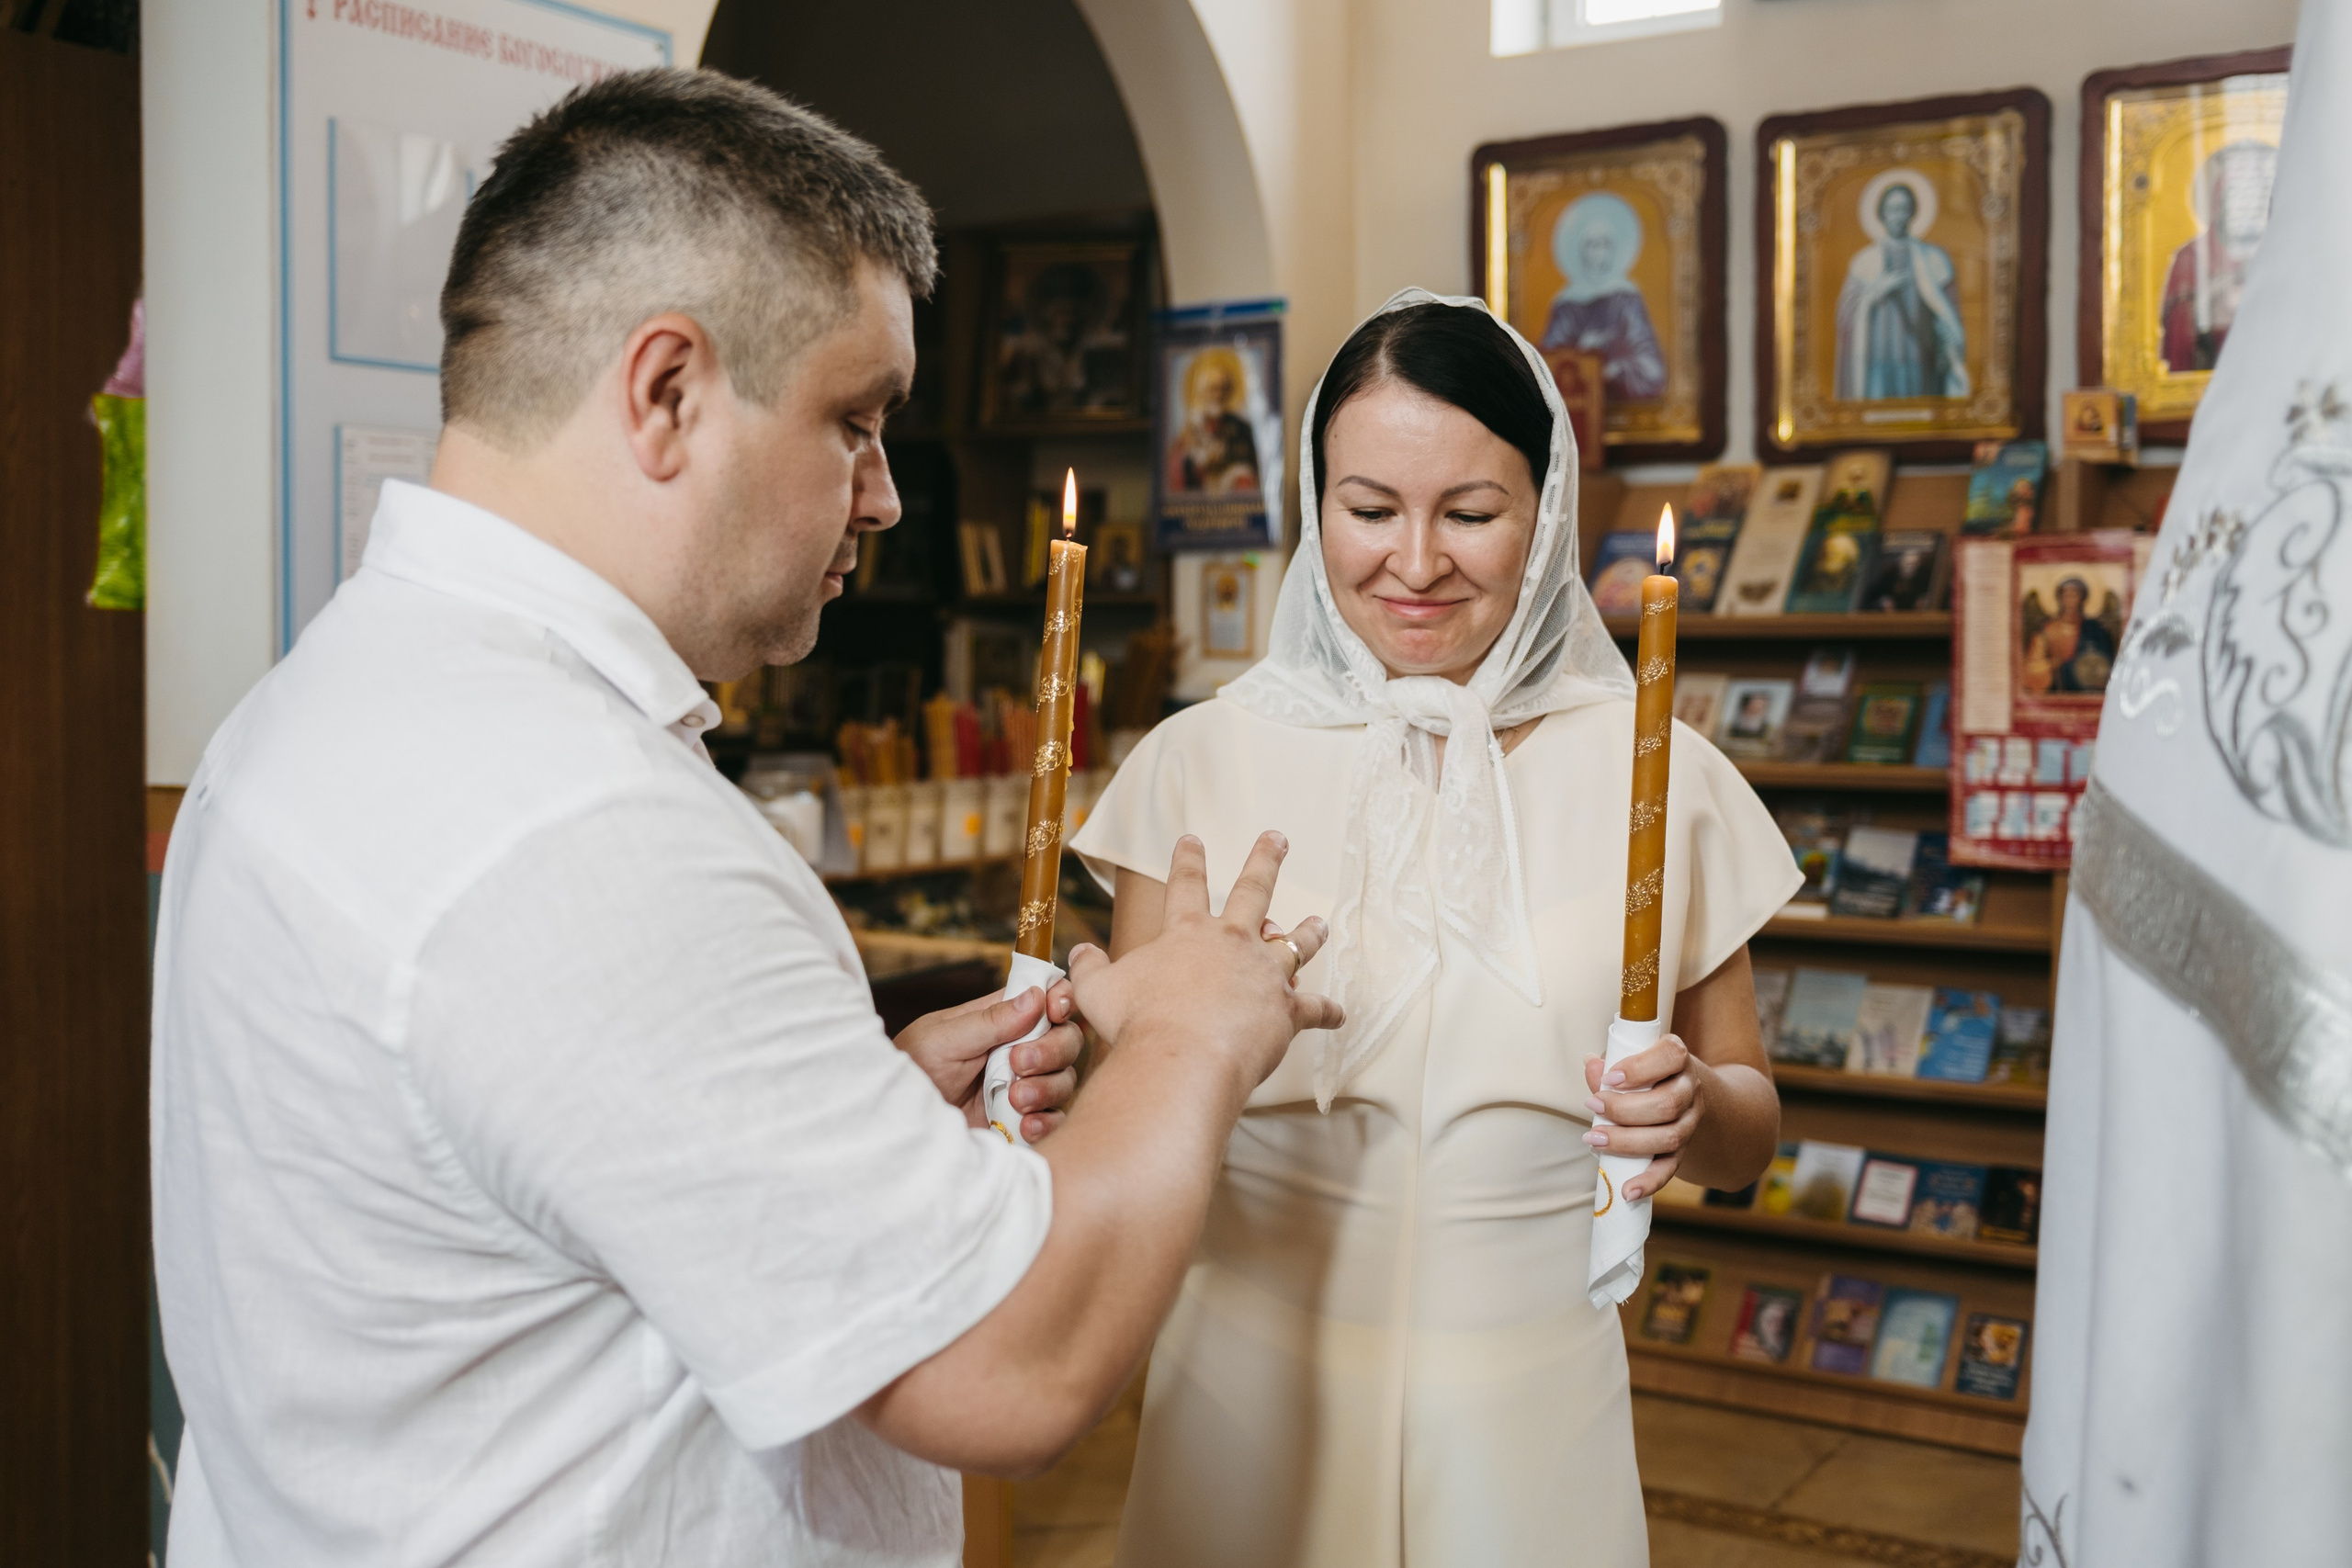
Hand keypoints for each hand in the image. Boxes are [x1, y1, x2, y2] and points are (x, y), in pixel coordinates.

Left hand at [895, 981, 1083, 1142]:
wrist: (896, 1123)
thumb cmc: (911, 1070)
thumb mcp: (943, 1039)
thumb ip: (989, 1021)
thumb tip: (1035, 996)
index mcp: (1000, 1018)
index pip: (1046, 998)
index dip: (1061, 999)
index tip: (1056, 1010)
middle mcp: (1018, 1048)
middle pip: (1066, 1039)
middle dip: (1052, 1050)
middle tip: (1019, 1063)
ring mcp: (1022, 1084)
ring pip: (1064, 1078)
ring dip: (1048, 1087)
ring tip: (1016, 1100)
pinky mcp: (1021, 1119)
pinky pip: (1054, 1118)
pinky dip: (1047, 1121)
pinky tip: (1026, 1125)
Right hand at [1067, 832, 1340, 1102]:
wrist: (1181, 1059)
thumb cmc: (1136, 1025)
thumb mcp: (1096, 991)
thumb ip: (1089, 968)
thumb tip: (1079, 953)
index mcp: (1187, 932)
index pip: (1186, 885)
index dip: (1188, 860)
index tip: (1192, 838)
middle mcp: (1231, 943)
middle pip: (1254, 890)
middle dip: (1266, 860)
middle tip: (1278, 837)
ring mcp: (1264, 974)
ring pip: (1295, 944)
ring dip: (1308, 932)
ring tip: (1319, 921)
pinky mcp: (1286, 1010)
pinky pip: (1314, 1008)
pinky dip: (1328, 1012)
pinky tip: (1340, 1013)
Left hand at [1582, 1034, 1708, 1200]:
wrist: (1680, 1095)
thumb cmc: (1645, 1072)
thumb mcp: (1631, 1060)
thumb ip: (1611, 1061)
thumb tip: (1592, 1064)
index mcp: (1678, 1058)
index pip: (1671, 1057)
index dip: (1640, 1069)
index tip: (1610, 1078)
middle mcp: (1690, 1089)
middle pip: (1667, 1103)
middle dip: (1625, 1109)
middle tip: (1592, 1104)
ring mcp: (1689, 1122)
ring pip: (1669, 1137)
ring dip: (1628, 1142)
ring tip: (1594, 1139)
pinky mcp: (1682, 1151)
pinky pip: (1670, 1169)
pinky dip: (1649, 1182)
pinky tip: (1627, 1192)